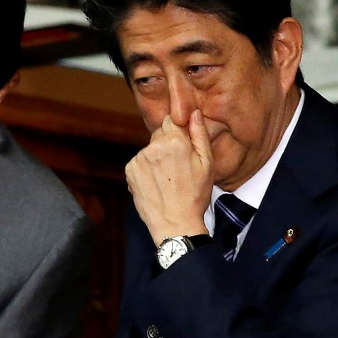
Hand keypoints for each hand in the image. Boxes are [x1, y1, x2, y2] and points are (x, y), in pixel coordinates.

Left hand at [126, 110, 212, 243]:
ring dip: (157, 158)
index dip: (179, 132)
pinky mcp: (130, 170)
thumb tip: (193, 112)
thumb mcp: (207, 164)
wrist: (174, 224)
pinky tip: (157, 183)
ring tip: (168, 178)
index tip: (184, 145)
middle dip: (168, 144)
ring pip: (150, 149)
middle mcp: (153, 146)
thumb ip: (199, 134)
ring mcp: (139, 158)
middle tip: (178, 166)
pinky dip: (146, 169)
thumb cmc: (195, 195)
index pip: (172, 120)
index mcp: (174, 141)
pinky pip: (140, 162)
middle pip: (159, 134)